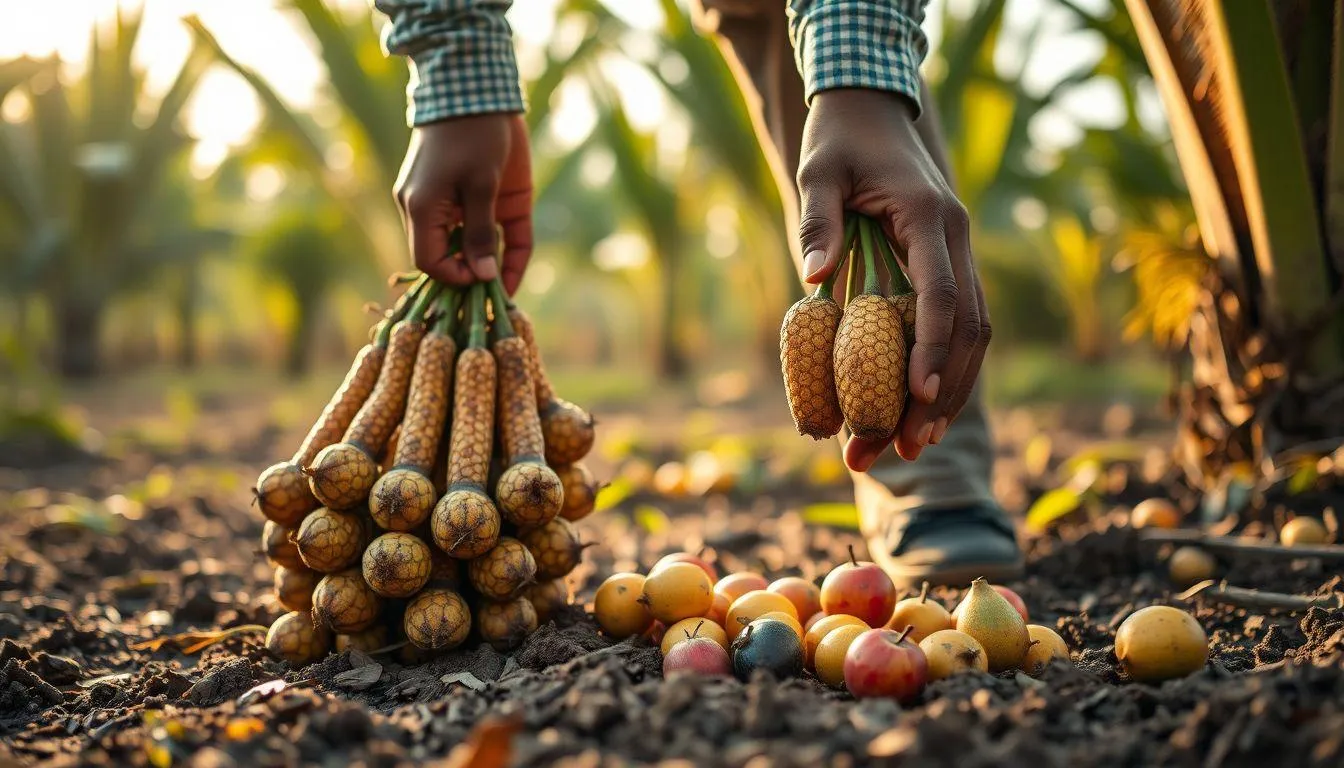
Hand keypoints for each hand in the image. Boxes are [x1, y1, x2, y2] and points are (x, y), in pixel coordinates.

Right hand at [393, 113, 533, 293]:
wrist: (481, 89)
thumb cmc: (472, 133)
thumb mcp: (480, 184)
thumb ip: (481, 233)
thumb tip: (483, 278)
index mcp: (423, 210)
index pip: (430, 262)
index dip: (452, 279)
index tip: (477, 285)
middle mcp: (440, 213)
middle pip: (452, 261)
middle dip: (473, 282)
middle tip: (494, 305)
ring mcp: (468, 207)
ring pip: (480, 251)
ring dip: (493, 273)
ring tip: (506, 302)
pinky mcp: (498, 200)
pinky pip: (504, 237)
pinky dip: (511, 258)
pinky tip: (516, 280)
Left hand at [796, 89, 989, 468]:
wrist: (871, 109)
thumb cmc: (839, 141)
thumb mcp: (818, 172)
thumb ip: (818, 221)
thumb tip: (814, 279)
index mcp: (931, 216)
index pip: (941, 294)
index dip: (932, 349)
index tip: (919, 397)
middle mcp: (958, 238)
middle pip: (967, 328)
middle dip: (941, 392)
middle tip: (904, 447)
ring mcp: (960, 252)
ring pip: (974, 333)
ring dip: (950, 393)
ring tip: (911, 447)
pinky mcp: (950, 265)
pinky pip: (960, 325)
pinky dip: (947, 370)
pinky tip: (920, 411)